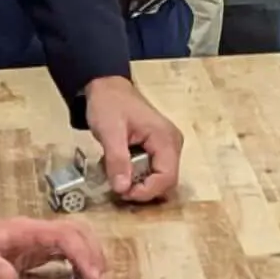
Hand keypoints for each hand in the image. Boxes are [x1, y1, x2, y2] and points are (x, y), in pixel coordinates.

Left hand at [0, 214, 108, 278]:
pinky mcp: (35, 254)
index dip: (82, 253)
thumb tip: (10, 277)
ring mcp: (37, 242)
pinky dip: (80, 264)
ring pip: (75, 240)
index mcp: (25, 230)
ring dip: (91, 257)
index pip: (63, 234)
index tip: (93, 276)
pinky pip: (66, 253)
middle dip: (94, 254)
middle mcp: (35, 232)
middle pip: (76, 232)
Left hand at [85, 73, 181, 201]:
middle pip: (166, 181)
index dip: (147, 191)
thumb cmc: (109, 103)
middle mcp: (172, 144)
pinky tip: (122, 168)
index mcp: (165, 138)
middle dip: (143, 189)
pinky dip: (138, 176)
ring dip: (140, 184)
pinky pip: (153, 171)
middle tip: (118, 186)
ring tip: (118, 175)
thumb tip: (122, 189)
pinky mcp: (158, 148)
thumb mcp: (109, 131)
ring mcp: (167, 146)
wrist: (106, 86)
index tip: (123, 193)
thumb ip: (117, 160)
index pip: (167, 177)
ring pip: (160, 178)